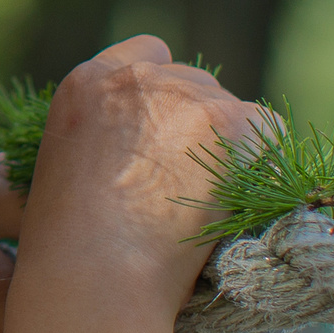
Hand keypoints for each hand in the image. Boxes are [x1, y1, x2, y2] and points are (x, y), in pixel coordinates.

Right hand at [19, 37, 257, 321]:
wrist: (96, 277)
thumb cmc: (70, 250)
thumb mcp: (63, 171)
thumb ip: (103, 139)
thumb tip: (145, 151)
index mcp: (86, 84)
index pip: (148, 55)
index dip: (163, 96)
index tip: (168, 133)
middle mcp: (136, 78)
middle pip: (195, 83)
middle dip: (198, 126)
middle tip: (190, 186)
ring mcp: (185, 95)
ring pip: (233, 109)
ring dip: (229, 149)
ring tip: (206, 206)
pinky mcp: (228, 120)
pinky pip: (269, 130)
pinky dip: (263, 164)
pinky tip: (236, 201)